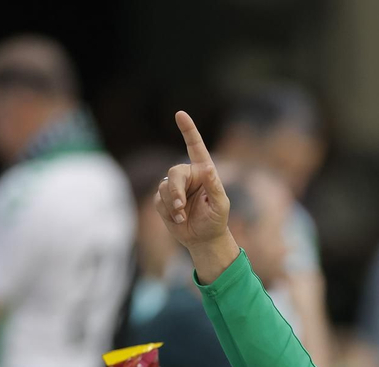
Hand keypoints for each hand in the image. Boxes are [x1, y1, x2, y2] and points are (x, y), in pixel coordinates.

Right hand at [157, 111, 239, 278]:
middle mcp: (188, 176)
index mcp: (203, 172)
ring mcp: (174, 188)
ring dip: (172, 204)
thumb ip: (214, 187)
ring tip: (183, 216)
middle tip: (180, 206)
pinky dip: (167, 211)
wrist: (204, 239)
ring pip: (163, 187)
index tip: (180, 114)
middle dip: (175, 190)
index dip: (188, 130)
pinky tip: (178, 219)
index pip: (195, 147)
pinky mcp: (164, 200)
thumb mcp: (220, 205)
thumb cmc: (216, 220)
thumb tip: (207, 169)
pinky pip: (158, 200)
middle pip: (174, 172)